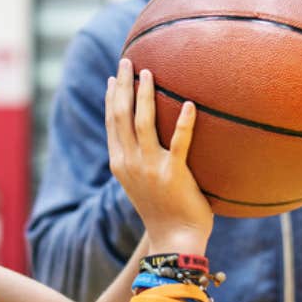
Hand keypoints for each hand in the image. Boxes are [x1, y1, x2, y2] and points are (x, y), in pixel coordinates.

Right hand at [105, 58, 212, 251]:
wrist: (174, 239)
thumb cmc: (162, 211)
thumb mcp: (141, 183)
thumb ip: (140, 160)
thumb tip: (149, 139)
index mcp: (120, 163)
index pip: (112, 123)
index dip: (112, 98)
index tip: (113, 78)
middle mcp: (130, 162)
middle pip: (121, 115)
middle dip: (122, 86)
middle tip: (126, 62)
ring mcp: (150, 167)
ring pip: (142, 122)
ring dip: (144, 94)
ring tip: (149, 72)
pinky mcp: (173, 174)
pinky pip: (179, 142)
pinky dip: (183, 122)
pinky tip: (189, 104)